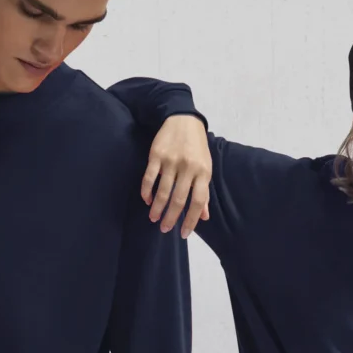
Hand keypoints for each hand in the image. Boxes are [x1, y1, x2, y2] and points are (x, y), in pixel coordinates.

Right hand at [141, 116, 211, 237]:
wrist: (183, 119)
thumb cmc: (197, 147)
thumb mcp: (205, 167)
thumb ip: (204, 192)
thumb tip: (204, 216)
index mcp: (203, 172)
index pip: (198, 201)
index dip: (191, 219)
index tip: (184, 233)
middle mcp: (188, 167)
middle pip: (179, 199)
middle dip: (171, 217)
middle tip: (165, 229)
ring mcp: (171, 161)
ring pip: (163, 191)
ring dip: (157, 208)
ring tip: (154, 218)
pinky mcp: (156, 155)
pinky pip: (149, 177)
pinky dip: (147, 191)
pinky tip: (147, 200)